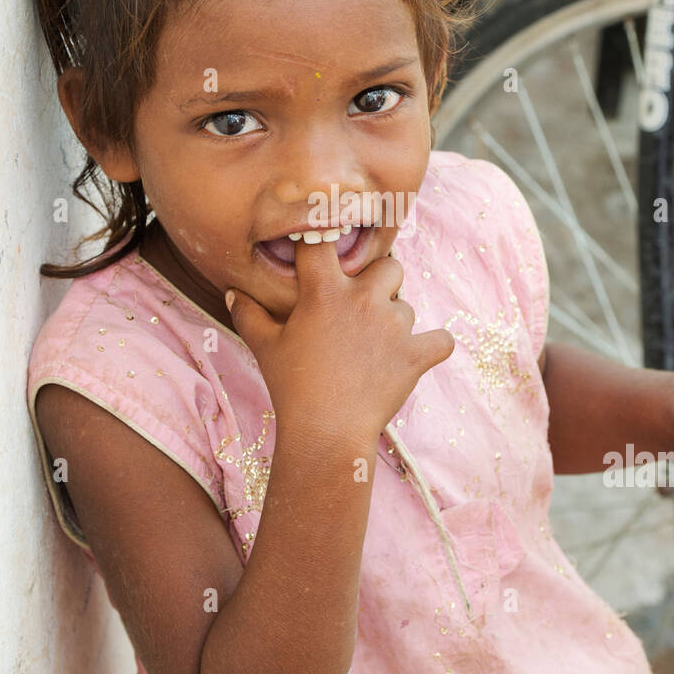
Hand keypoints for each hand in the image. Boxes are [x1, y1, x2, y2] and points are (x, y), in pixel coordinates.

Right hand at [223, 234, 454, 443]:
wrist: (325, 433)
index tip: (325, 255)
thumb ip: (248, 313)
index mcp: (325, 291)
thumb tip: (233, 292)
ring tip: (373, 347)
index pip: (325, 241)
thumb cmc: (291, 388)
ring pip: (407, 304)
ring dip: (395, 319)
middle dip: (378, 281)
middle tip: (361, 307)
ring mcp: (395, 326)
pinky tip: (416, 354)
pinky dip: (432, 346)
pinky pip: (441, 339)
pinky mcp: (416, 355)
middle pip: (388, 265)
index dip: (325, 243)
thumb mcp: (264, 347)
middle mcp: (365, 299)